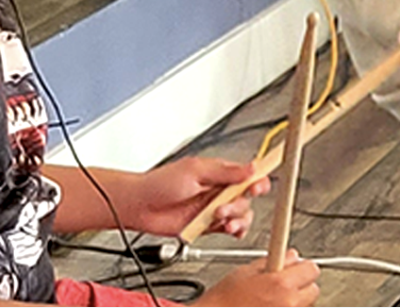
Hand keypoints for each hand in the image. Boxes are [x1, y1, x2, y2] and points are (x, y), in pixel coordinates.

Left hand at [127, 157, 269, 237]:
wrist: (140, 206)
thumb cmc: (159, 183)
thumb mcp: (194, 171)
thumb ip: (225, 172)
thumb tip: (250, 168)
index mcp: (218, 172)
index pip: (247, 174)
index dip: (257, 180)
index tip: (259, 186)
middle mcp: (219, 190)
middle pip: (247, 198)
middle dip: (240, 204)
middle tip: (224, 207)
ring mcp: (214, 208)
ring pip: (241, 215)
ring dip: (236, 219)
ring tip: (219, 219)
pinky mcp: (208, 225)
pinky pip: (230, 229)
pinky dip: (233, 231)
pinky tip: (228, 229)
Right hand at [194, 253, 320, 306]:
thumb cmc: (224, 300)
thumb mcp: (245, 272)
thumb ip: (272, 261)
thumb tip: (291, 255)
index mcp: (281, 284)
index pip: (312, 269)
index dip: (303, 267)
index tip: (297, 268)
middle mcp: (288, 303)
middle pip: (313, 290)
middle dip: (301, 286)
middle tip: (282, 285)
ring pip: (304, 306)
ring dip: (294, 302)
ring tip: (271, 301)